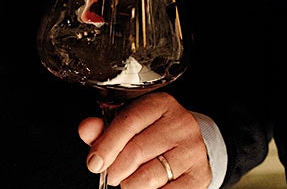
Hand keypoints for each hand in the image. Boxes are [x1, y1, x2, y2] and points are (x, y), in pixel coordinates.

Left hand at [78, 92, 208, 188]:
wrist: (187, 148)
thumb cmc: (152, 136)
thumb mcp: (128, 126)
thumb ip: (104, 129)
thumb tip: (87, 128)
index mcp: (160, 104)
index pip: (128, 121)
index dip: (107, 145)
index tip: (94, 163)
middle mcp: (181, 123)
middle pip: (135, 152)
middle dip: (116, 170)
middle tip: (114, 174)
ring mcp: (193, 150)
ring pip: (147, 178)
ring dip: (131, 185)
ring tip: (133, 180)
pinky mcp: (200, 175)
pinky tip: (150, 188)